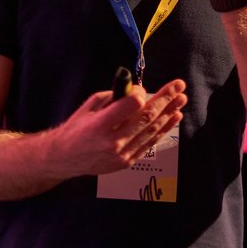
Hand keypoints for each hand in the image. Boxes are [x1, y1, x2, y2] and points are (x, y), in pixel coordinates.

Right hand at [53, 77, 186, 176]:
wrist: (65, 159)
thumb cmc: (76, 128)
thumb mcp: (90, 106)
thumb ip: (114, 98)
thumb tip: (139, 92)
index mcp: (99, 125)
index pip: (129, 107)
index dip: (141, 95)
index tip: (144, 88)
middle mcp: (112, 142)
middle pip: (146, 117)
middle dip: (165, 99)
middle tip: (179, 86)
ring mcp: (122, 154)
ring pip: (152, 131)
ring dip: (169, 113)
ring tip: (181, 99)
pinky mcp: (128, 162)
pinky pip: (150, 143)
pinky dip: (164, 129)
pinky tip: (174, 117)